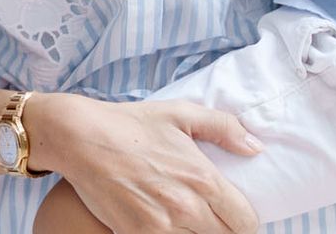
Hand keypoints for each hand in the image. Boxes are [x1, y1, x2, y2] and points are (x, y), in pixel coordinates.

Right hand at [33, 93, 261, 233]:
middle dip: (223, 226)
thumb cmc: (131, 124)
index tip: (237, 212)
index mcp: (202, 179)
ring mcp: (160, 227)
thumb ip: (224, 128)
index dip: (246, 219)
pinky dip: (170, 233)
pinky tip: (161, 216)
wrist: (81, 139)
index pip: (245, 221)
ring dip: (196, 230)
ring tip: (183, 211)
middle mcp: (186, 208)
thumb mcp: (181, 113)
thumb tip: (255, 148)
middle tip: (212, 212)